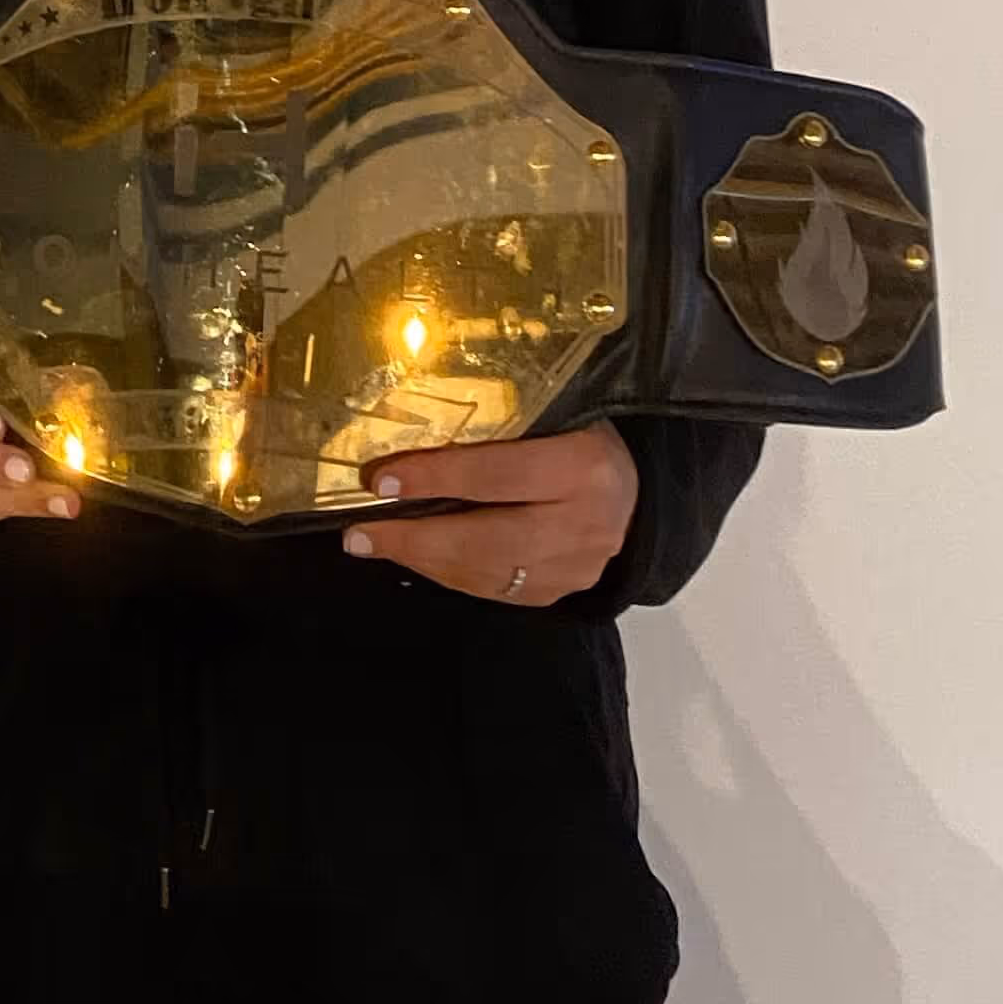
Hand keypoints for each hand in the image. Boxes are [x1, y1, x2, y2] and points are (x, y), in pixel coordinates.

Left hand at [342, 422, 637, 604]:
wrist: (642, 490)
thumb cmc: (581, 435)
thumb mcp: (557, 412)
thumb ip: (502, 423)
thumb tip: (413, 424)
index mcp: (584, 464)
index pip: (497, 474)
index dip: (435, 478)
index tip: (379, 479)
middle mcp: (586, 522)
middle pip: (488, 539)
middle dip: (415, 539)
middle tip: (360, 534)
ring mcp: (579, 566)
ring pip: (488, 573)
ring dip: (423, 560)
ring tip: (375, 544)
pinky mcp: (565, 591)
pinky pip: (497, 591)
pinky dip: (450, 575)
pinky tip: (417, 558)